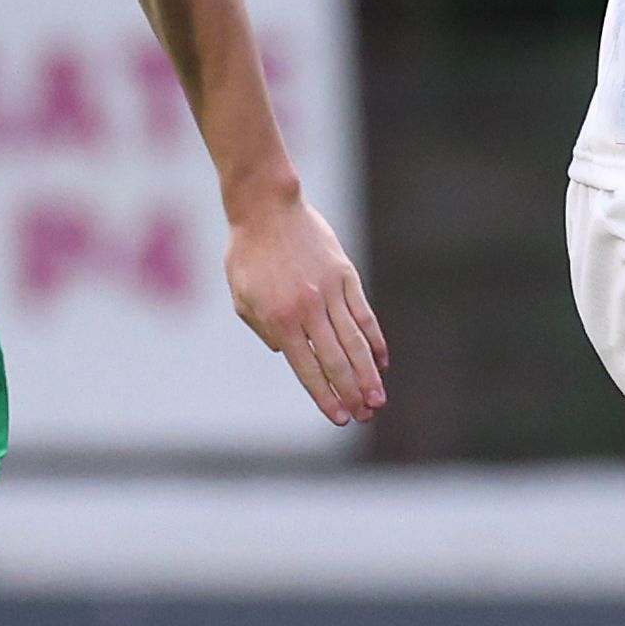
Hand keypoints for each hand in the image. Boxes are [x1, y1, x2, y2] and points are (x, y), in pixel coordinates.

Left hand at [227, 193, 388, 425]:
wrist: (267, 208)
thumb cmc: (248, 254)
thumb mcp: (242, 297)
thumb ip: (263, 329)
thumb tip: (285, 352)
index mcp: (280, 318)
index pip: (307, 368)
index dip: (325, 396)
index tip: (339, 417)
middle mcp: (308, 309)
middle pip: (336, 360)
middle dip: (352, 393)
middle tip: (366, 416)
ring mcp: (331, 291)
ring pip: (355, 341)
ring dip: (369, 374)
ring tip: (379, 399)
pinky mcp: (346, 275)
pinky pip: (363, 313)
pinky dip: (375, 339)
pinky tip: (382, 360)